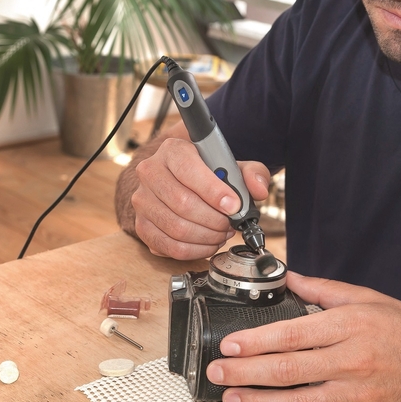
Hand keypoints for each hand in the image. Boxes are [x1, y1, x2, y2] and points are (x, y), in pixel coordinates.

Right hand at [132, 136, 270, 260]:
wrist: (179, 180)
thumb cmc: (206, 172)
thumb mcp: (232, 165)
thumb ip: (251, 173)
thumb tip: (258, 189)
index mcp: (172, 151)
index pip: (189, 170)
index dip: (214, 192)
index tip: (234, 206)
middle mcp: (151, 173)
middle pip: (182, 203)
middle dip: (214, 219)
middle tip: (230, 223)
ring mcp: (143, 201)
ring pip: (176, 228)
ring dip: (207, 237)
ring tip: (221, 233)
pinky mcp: (142, 225)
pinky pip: (169, 246)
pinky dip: (194, 250)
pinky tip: (208, 243)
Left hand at [205, 272, 400, 401]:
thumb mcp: (366, 297)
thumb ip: (322, 289)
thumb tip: (288, 277)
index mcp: (349, 326)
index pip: (291, 335)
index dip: (254, 341)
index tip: (229, 345)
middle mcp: (352, 362)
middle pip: (286, 370)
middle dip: (244, 373)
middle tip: (217, 374)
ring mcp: (358, 395)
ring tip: (233, 399)